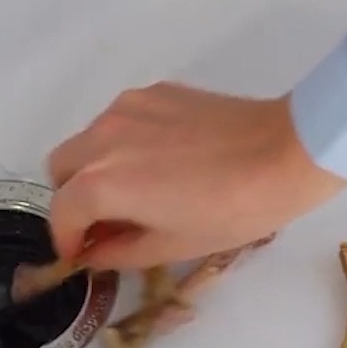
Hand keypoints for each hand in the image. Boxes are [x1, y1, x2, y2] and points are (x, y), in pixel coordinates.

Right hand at [46, 82, 346, 268]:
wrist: (285, 153)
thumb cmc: (231, 210)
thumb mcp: (172, 245)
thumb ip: (119, 251)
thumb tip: (93, 253)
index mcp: (101, 183)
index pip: (61, 214)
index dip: (67, 241)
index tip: (82, 255)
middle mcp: (102, 138)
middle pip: (61, 169)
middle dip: (73, 198)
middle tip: (105, 222)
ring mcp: (128, 108)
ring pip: (88, 140)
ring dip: (95, 168)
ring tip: (137, 190)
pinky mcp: (155, 92)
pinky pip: (120, 120)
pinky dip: (123, 143)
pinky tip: (163, 160)